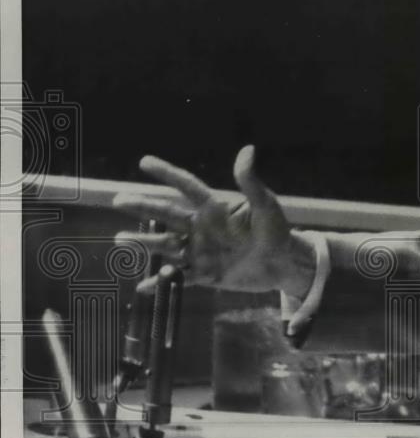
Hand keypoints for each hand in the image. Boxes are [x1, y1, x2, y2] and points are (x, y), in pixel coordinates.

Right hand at [113, 145, 314, 296]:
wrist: (282, 264)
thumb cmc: (276, 230)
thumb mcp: (266, 206)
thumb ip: (251, 183)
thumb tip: (248, 149)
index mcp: (215, 209)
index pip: (187, 187)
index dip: (167, 173)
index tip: (145, 161)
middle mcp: (202, 228)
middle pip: (168, 215)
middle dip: (144, 206)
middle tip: (119, 200)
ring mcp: (201, 251)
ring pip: (166, 246)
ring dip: (144, 243)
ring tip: (120, 240)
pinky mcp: (205, 274)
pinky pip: (179, 277)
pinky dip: (160, 282)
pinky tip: (142, 288)